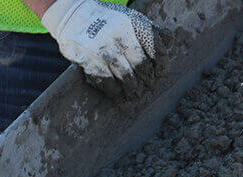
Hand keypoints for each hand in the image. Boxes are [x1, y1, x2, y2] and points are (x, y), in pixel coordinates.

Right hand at [41, 0, 167, 96]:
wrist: (73, 15)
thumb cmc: (107, 20)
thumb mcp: (129, 18)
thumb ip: (149, 29)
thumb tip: (170, 43)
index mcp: (133, 23)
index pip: (155, 46)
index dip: (161, 62)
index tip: (161, 72)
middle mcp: (120, 35)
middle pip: (141, 64)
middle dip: (147, 79)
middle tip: (149, 87)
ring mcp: (104, 48)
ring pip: (125, 75)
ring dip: (132, 88)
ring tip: (134, 94)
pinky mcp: (90, 60)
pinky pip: (107, 80)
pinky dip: (114, 90)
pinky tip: (118, 94)